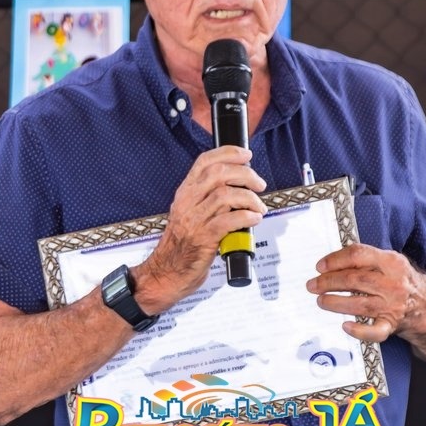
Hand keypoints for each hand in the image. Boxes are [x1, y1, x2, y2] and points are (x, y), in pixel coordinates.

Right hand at [133, 145, 266, 312]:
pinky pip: (230, 220)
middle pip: (219, 174)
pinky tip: (254, 219)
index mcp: (185, 193)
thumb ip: (206, 198)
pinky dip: (247, 217)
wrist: (167, 272)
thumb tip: (237, 186)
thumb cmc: (181, 245)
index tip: (246, 155)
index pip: (204, 162)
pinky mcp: (204, 238)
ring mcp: (194, 220)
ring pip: (226, 196)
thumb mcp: (188, 214)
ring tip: (258, 208)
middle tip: (259, 184)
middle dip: (245, 174)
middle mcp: (188, 202)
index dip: (228, 153)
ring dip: (250, 199)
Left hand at [305, 243, 420, 343]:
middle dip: (328, 282)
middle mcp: (393, 283)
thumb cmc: (400, 281)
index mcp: (391, 262)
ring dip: (335, 302)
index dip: (335, 260)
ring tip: (321, 300)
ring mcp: (393, 305)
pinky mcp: (392, 324)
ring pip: (359, 304)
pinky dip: (359, 331)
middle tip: (313, 285)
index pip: (358, 255)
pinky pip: (375, 331)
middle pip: (354, 280)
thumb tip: (330, 264)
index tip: (320, 266)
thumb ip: (366, 260)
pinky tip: (345, 326)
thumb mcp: (389, 262)